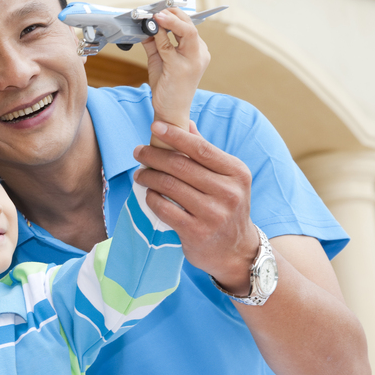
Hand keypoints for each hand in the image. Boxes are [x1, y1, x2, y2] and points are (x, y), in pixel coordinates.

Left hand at [133, 120, 257, 291]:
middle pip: (180, 166)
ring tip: (140, 174)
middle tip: (138, 152)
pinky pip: (164, 208)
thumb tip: (185, 122)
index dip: (175, 136)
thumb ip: (205, 152)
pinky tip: (149, 193)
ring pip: (169, 186)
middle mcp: (228, 192)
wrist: (236, 251)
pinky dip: (152, 198)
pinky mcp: (196, 231)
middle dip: (153, 156)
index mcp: (236, 172)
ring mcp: (213, 213)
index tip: (154, 126)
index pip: (200, 148)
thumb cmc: (227, 207)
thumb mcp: (227, 178)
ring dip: (148, 176)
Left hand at [140, 8, 209, 149]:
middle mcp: (200, 54)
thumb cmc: (168, 87)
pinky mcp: (180, 68)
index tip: (161, 8)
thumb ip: (155, 42)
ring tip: (156, 15)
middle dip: (174, 13)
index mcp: (198, 50)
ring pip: (187, 31)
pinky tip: (150, 30)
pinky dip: (159, 35)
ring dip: (170, 20)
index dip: (175, 15)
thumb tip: (145, 26)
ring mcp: (192, 61)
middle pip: (191, 25)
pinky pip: (168, 46)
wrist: (171, 111)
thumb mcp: (160, 59)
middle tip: (158, 9)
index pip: (189, 26)